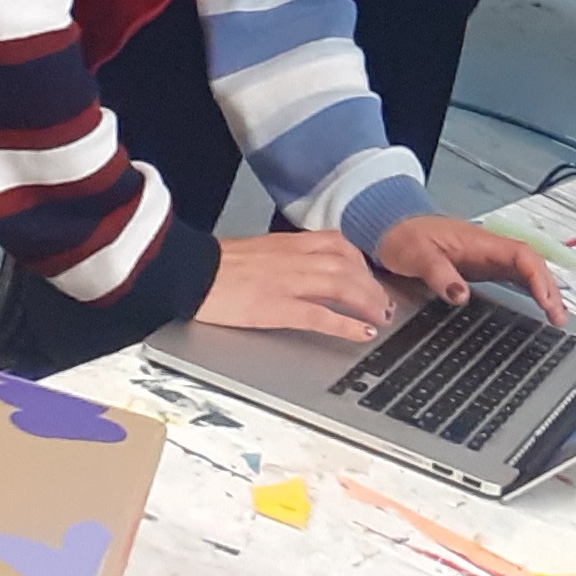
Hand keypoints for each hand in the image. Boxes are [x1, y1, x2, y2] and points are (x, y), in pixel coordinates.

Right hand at [199, 230, 394, 340]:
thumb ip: (286, 255)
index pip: (339, 245)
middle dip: (372, 286)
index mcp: (289, 242)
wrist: (190, 271)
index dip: (362, 264)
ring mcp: (288, 282)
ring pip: (342, 286)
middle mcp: (295, 258)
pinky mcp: (277, 306)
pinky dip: (346, 324)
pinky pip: (321, 315)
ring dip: (368, 303)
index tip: (372, 277)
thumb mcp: (259, 250)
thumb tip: (306, 265)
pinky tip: (361, 333)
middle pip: (348, 266)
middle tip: (385, 304)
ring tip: (382, 318)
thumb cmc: (218, 264)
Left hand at [376, 215, 564, 324]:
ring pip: (526, 271)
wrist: (392, 227)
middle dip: (549, 288)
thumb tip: (461, 295)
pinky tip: (538, 305)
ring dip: (544, 291)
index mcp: (479, 242)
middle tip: (560, 317)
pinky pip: (514, 277)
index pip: (521, 255)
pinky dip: (530, 290)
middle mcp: (489, 248)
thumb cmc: (404, 237)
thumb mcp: (416, 254)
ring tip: (558, 317)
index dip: (538, 277)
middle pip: (531, 264)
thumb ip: (439, 273)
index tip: (546, 301)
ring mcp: (487, 258)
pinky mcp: (481, 268)